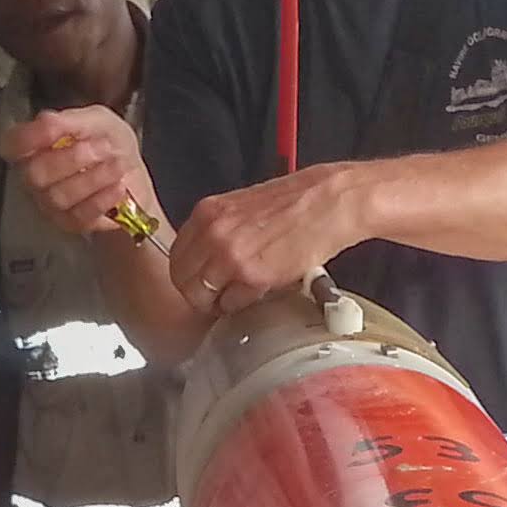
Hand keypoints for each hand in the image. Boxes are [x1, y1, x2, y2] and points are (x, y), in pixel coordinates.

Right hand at [4, 103, 162, 239]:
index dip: (29, 137)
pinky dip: (103, 198)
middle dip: (73, 159)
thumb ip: (71, 120)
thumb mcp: (97, 120)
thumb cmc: (108, 144)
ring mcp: (50, 203)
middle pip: (35, 174)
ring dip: (94, 177)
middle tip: (104, 147)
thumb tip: (46, 122)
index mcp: (35, 145)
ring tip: (118, 164)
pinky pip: (80, 215)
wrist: (134, 174)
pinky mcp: (70, 223)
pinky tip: (119, 186)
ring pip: (59, 196)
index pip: (12, 144)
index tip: (55, 127)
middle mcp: (35, 176)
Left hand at [169, 167, 371, 319]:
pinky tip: (256, 292)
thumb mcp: (242, 207)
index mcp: (208, 213)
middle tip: (214, 298)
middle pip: (182, 279)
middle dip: (197, 293)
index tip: (200, 281)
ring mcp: (230, 256)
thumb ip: (218, 230)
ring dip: (217, 303)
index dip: (188, 274)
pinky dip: (241, 304)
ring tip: (236, 297)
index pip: (176, 255)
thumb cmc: (296, 202)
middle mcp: (213, 233)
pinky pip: (232, 303)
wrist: (330, 202)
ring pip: (201, 296)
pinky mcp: (252, 276)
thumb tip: (206, 257)